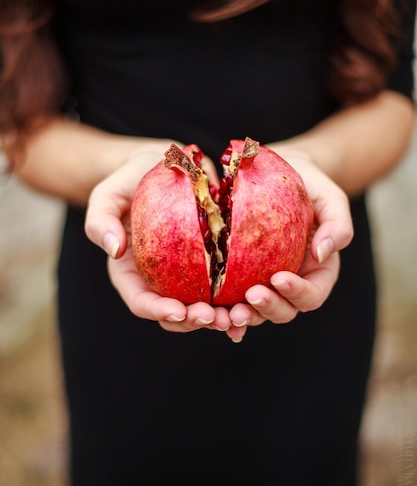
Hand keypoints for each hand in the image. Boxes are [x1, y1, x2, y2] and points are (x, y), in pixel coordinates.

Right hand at [85, 145, 231, 334]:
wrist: (163, 164)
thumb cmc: (129, 179)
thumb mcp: (107, 195)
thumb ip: (101, 221)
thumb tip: (114, 251)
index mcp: (130, 273)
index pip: (142, 301)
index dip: (159, 311)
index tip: (179, 312)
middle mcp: (159, 280)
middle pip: (175, 314)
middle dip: (195, 321)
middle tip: (216, 317)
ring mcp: (186, 275)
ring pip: (203, 306)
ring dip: (220, 316)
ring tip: (238, 316)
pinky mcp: (211, 263)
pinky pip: (225, 286)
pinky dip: (238, 298)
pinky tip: (256, 299)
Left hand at [226, 156, 352, 340]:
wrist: (279, 173)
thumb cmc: (310, 185)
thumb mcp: (331, 198)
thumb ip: (338, 225)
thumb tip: (321, 254)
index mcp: (318, 272)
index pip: (312, 295)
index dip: (297, 293)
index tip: (279, 277)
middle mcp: (292, 284)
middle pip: (284, 311)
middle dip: (268, 308)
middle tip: (250, 296)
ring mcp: (265, 283)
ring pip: (256, 313)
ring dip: (243, 317)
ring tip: (226, 314)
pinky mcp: (241, 278)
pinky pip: (233, 300)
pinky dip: (224, 312)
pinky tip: (209, 312)